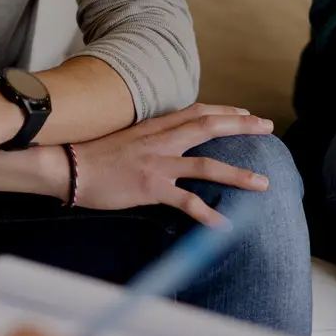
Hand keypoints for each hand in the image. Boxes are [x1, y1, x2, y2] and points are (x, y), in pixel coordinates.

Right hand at [72, 104, 274, 226]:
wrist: (67, 165)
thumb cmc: (90, 154)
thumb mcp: (125, 136)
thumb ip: (148, 137)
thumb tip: (164, 141)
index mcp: (154, 127)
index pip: (197, 111)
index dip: (224, 110)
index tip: (244, 113)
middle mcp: (161, 141)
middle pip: (209, 127)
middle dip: (242, 126)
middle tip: (268, 127)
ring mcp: (157, 164)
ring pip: (207, 166)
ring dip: (238, 175)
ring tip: (263, 183)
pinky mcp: (150, 188)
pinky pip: (185, 201)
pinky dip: (206, 214)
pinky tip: (223, 225)